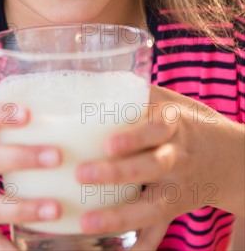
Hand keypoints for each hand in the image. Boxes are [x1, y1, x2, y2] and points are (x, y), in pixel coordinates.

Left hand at [75, 85, 243, 249]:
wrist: (232, 158)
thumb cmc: (191, 123)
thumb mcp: (173, 101)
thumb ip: (140, 91)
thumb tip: (96, 77)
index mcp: (175, 126)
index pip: (156, 129)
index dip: (134, 137)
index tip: (108, 143)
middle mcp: (177, 157)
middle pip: (151, 168)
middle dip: (117, 173)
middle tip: (82, 174)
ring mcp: (177, 187)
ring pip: (152, 206)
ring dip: (119, 216)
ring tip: (86, 222)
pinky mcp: (175, 208)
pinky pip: (160, 230)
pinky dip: (142, 245)